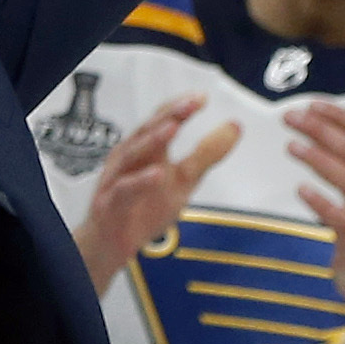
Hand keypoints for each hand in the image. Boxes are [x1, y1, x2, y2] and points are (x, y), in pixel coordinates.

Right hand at [71, 92, 241, 293]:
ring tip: (173, 128)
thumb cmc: (144, 208)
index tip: (202, 98)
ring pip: (132, 154)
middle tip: (190, 104)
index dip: (179, 108)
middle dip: (168, 116)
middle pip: (146, 131)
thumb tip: (235, 126)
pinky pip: (124, 190)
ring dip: (152, 140)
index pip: (161, 120)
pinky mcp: (109, 204)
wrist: (113, 246)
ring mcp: (116, 179)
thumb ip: (206, 154)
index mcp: (145, 148)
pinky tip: (157, 174)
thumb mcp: (184, 180)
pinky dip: (139, 181)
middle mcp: (128, 158)